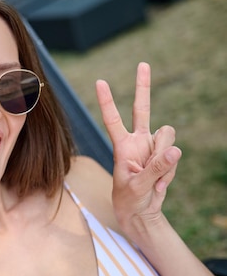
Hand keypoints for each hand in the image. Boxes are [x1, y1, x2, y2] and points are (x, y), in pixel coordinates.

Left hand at [96, 62, 181, 232]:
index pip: (113, 119)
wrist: (141, 211)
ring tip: (153, 178)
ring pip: (168, 136)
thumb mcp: (138, 186)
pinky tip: (159, 183)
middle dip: (143, 87)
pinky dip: (169, 171)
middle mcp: (137, 141)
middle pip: (142, 109)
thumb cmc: (130, 199)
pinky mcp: (165, 155)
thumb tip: (174, 150)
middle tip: (142, 64)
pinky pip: (175, 155)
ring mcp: (153, 147)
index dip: (107, 101)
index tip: (100, 82)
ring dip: (164, 158)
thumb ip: (155, 169)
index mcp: (122, 146)